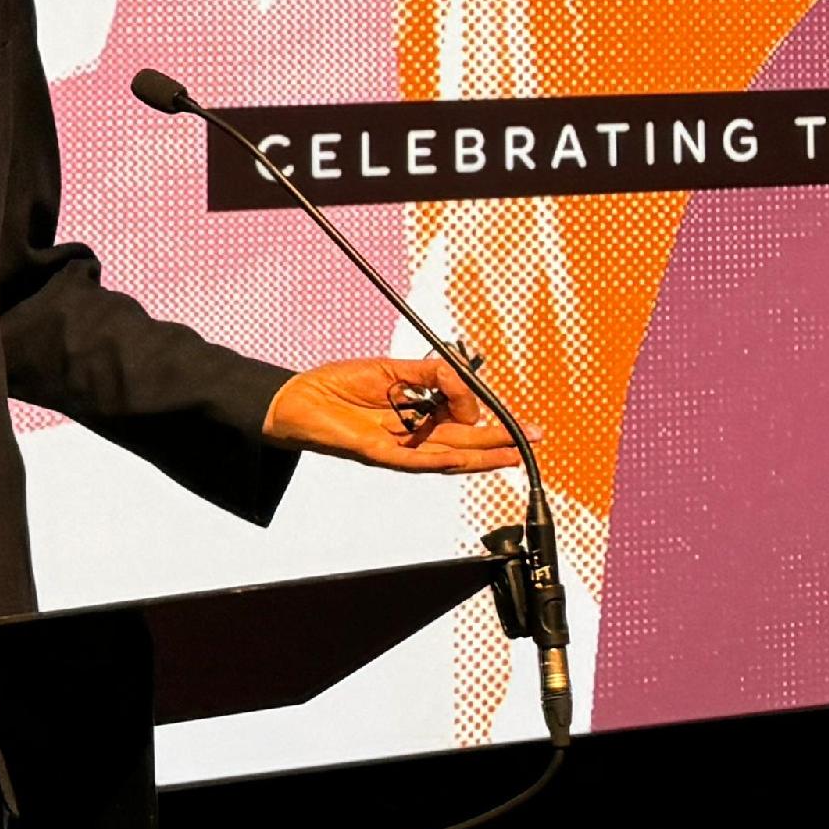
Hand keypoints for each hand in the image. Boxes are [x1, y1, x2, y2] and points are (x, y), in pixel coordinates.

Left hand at [265, 357, 524, 474]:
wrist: (297, 399)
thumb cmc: (338, 384)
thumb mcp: (395, 368)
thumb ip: (434, 374)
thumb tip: (463, 386)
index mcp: (418, 415)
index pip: (463, 420)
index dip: (489, 418)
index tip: (511, 417)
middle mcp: (413, 435)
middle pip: (465, 441)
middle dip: (499, 442)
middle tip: (530, 442)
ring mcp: (399, 448)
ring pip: (449, 455)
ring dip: (482, 456)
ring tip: (512, 455)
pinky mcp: (380, 455)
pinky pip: (418, 459)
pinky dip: (443, 459)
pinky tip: (466, 460)